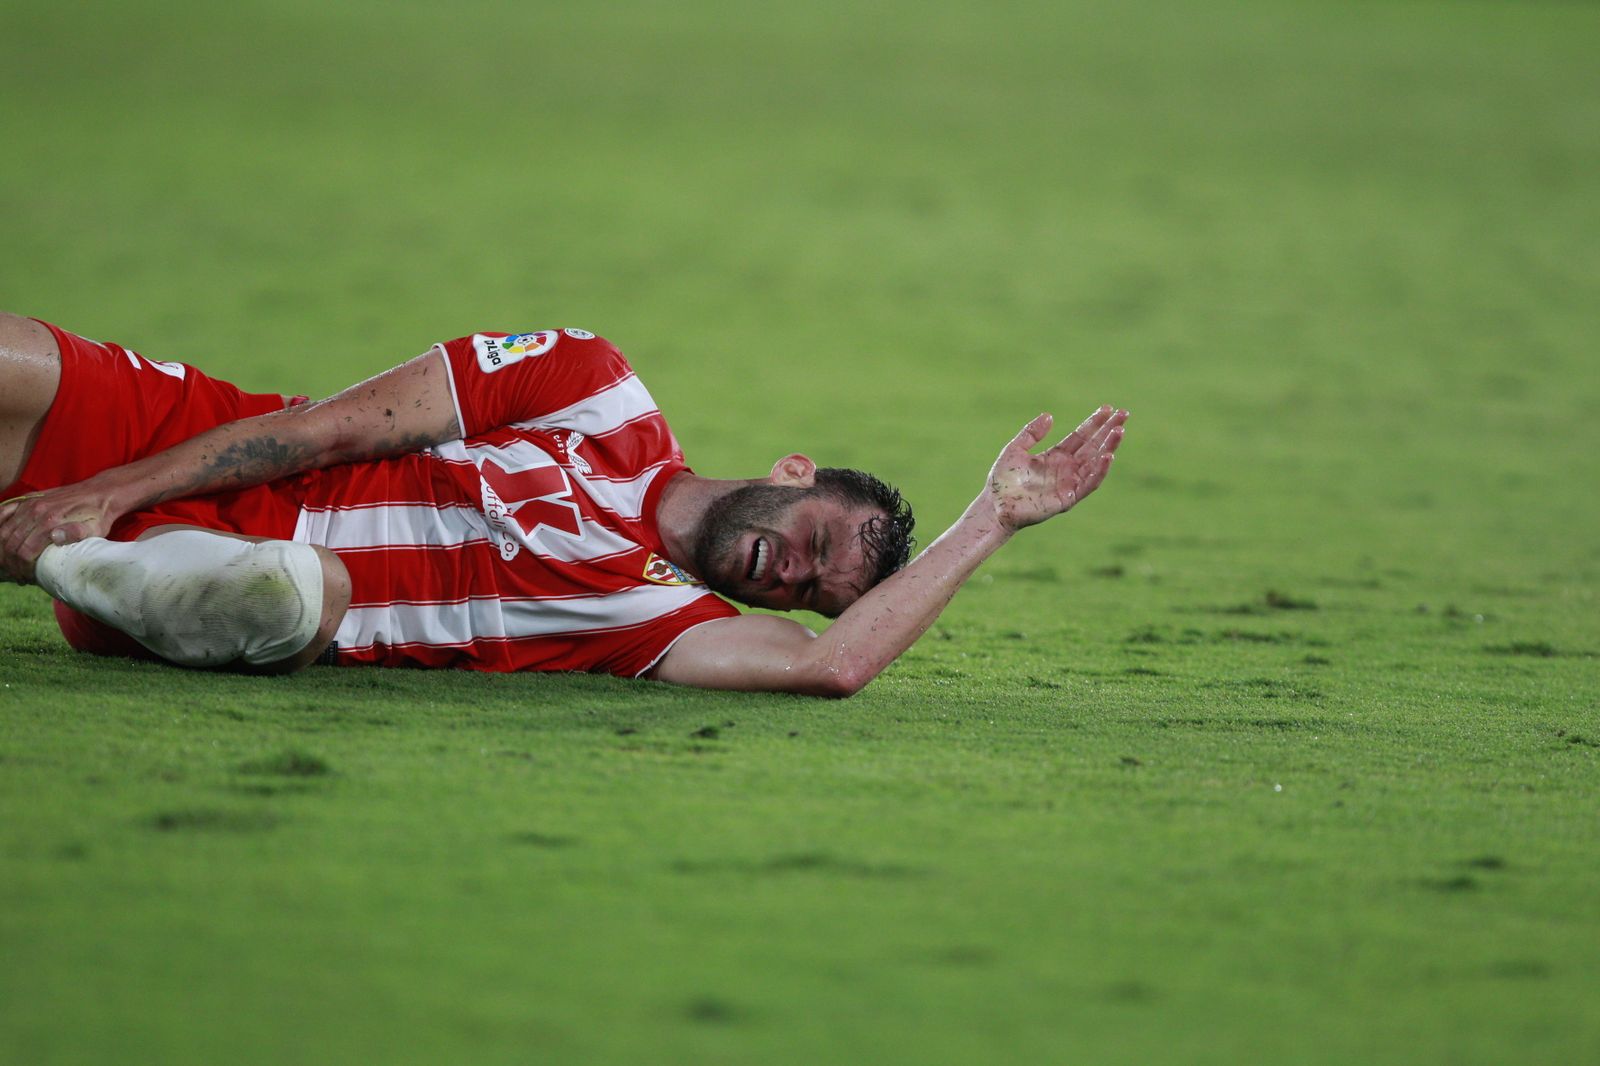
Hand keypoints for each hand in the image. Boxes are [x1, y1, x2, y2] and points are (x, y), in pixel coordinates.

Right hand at [0, 485, 116, 582]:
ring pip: (5, 532)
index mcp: (50, 521)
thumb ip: (77, 533)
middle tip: (19, 575)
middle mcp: (35, 511)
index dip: (22, 568)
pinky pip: (5, 515)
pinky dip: (1, 530)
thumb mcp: (95, 528)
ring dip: (4, 551)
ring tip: (12, 564)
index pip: (25, 551)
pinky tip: (4, 543)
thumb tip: (55, 538)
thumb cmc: (98, 515)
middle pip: (11, 544)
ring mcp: (30, 504)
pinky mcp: (28, 500)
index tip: (27, 578)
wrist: (100, 493)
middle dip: (11, 563)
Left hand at [984, 406, 1126, 531]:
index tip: (1108, 408)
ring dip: (1109, 447)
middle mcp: (1066, 469)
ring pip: (1095, 463)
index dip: (1094, 423)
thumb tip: (1049, 416)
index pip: (1080, 436)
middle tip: (1124, 414)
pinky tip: (1108, 456)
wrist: (995, 505)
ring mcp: (1069, 483)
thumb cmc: (1002, 480)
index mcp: (1055, 456)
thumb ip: (1031, 433)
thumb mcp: (1015, 449)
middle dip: (1108, 431)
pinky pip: (1088, 484)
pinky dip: (1099, 471)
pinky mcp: (1068, 499)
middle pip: (1093, 446)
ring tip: (1119, 431)